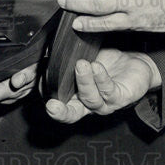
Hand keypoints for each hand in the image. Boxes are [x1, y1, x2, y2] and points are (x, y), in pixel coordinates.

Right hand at [45, 48, 159, 123]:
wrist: (135, 59)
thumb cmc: (107, 59)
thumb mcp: (84, 56)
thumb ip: (67, 58)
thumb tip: (45, 50)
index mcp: (76, 95)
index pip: (57, 100)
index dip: (44, 95)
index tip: (30, 85)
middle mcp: (89, 103)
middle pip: (72, 113)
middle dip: (61, 112)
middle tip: (51, 105)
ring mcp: (105, 103)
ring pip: (91, 99)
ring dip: (84, 82)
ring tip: (81, 64)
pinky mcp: (121, 98)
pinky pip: (109, 91)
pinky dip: (101, 78)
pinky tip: (96, 67)